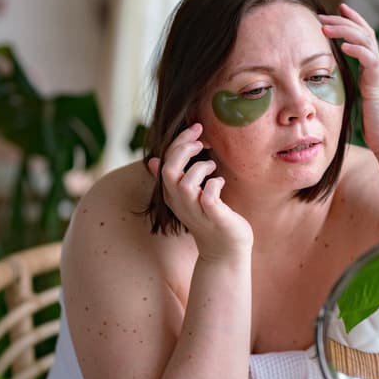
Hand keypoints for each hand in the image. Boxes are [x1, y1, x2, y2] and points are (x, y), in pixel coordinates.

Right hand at [148, 123, 253, 261]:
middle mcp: (181, 202)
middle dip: (184, 149)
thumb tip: (153, 161)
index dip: (178, 142)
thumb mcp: (188, 197)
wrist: (225, 249)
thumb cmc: (210, 218)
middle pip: (170, 171)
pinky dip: (214, 185)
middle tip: (202, 141)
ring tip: (212, 166)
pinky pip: (208, 197)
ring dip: (200, 168)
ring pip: (186, 184)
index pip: (166, 162)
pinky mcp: (214, 217)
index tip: (195, 128)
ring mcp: (196, 211)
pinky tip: (220, 182)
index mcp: (173, 194)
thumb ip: (174, 178)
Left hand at [320, 4, 378, 158]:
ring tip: (325, 27)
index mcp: (372, 68)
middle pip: (364, 33)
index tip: (336, 9)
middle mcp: (378, 66)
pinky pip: (370, 61)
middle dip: (343, 21)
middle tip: (322, 16)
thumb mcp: (358, 99)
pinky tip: (343, 46)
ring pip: (366, 41)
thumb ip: (350, 86)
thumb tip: (331, 83)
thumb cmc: (374, 125)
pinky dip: (357, 50)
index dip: (352, 21)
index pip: (364, 36)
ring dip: (345, 31)